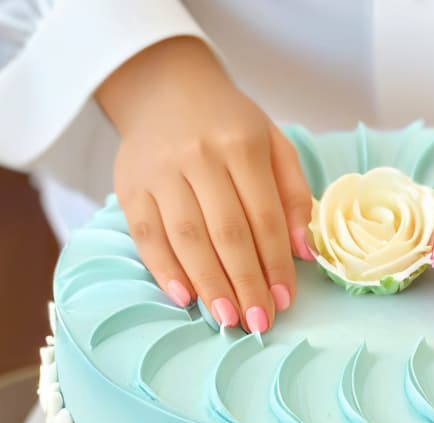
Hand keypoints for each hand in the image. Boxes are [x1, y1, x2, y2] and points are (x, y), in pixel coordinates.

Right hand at [96, 37, 312, 332]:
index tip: (284, 301)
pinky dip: (164, 270)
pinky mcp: (130, 187)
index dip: (275, 264)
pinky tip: (184, 297)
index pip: (264, 217)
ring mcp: (160, 172)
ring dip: (209, 284)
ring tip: (228, 319)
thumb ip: (293, 195)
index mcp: (242, 146)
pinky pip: (146, 235)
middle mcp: (199, 157)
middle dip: (245, 283)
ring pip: (187, 238)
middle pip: (226, 233)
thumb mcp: (274, 145)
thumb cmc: (229, 126)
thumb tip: (304, 253)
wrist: (165, 88)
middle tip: (258, 323)